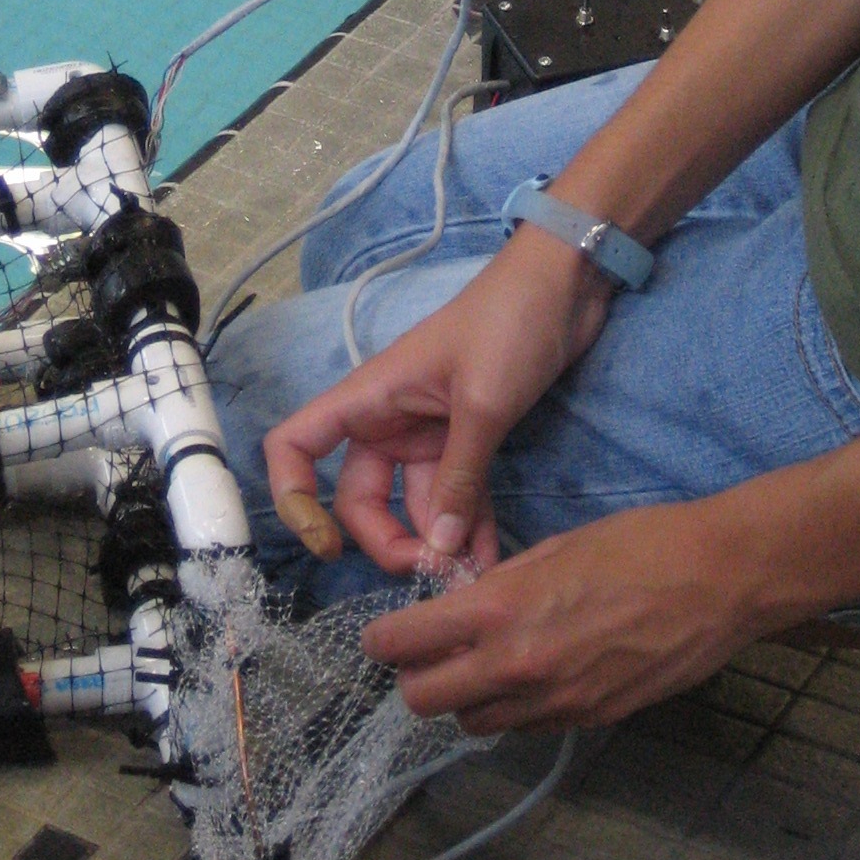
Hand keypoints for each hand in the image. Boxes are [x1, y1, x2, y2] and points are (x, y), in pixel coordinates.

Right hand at [264, 227, 612, 572]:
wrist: (564, 283)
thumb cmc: (508, 324)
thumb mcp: (482, 404)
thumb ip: (457, 479)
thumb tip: (435, 551)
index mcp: (371, 399)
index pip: (296, 446)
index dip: (294, 499)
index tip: (328, 547)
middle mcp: (390, 421)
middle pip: (360, 498)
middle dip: (392, 540)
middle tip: (439, 570)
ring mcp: (429, 432)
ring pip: (414, 505)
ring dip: (440, 542)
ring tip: (477, 576)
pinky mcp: (469, 438)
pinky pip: (456, 495)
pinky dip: (469, 526)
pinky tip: (492, 557)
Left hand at [361, 496, 767, 732]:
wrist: (717, 581)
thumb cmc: (640, 545)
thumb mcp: (556, 547)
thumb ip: (501, 585)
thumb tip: (465, 607)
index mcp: (503, 610)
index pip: (408, 645)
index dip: (382, 643)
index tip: (379, 638)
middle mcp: (519, 666)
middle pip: (426, 703)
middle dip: (415, 680)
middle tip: (424, 656)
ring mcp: (556, 702)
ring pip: (475, 724)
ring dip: (465, 699)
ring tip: (483, 664)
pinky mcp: (590, 720)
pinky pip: (528, 726)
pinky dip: (516, 707)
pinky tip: (536, 672)